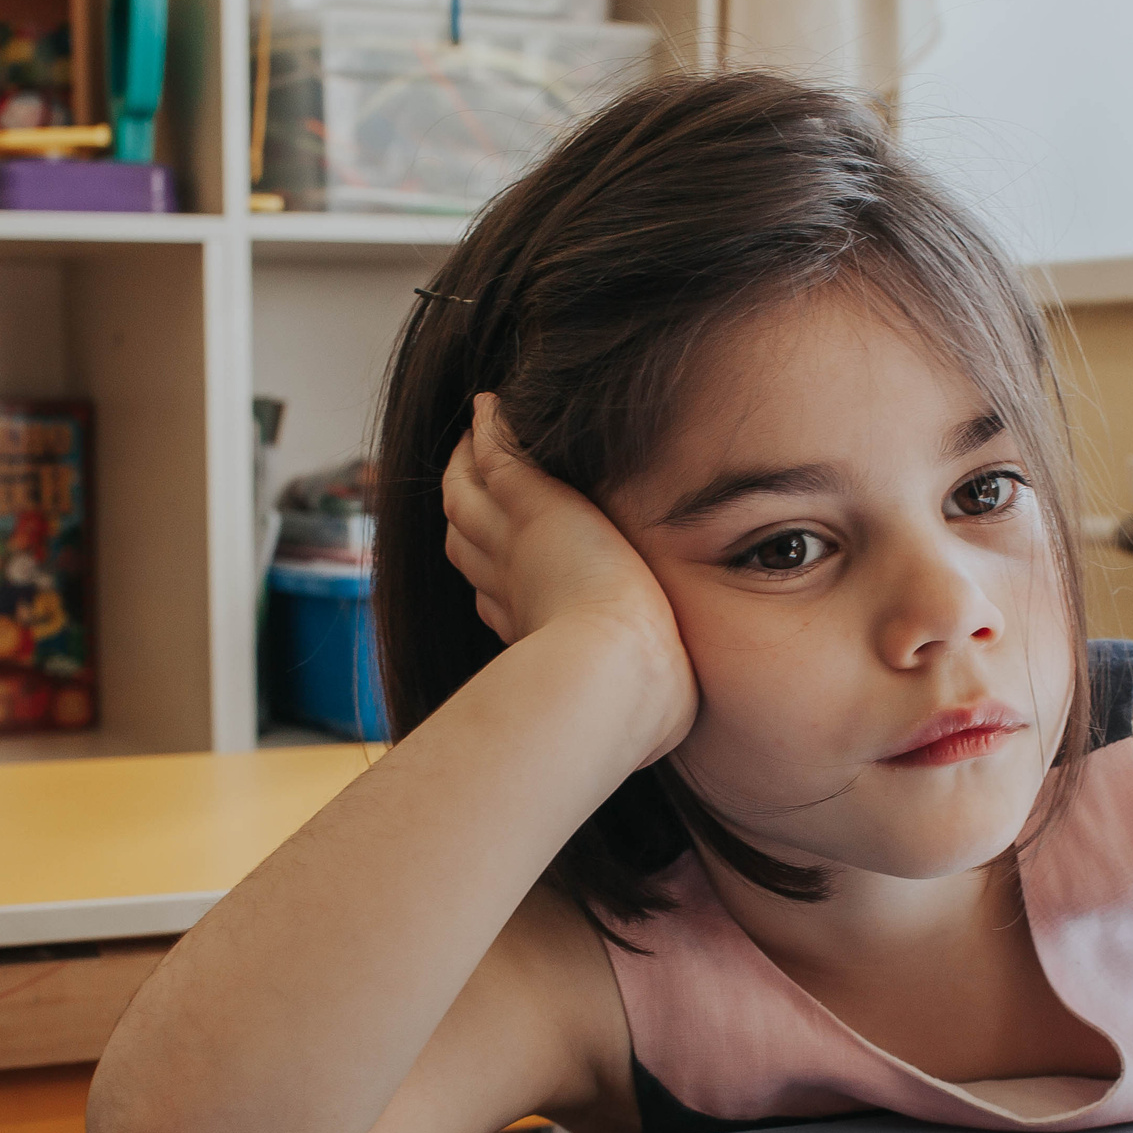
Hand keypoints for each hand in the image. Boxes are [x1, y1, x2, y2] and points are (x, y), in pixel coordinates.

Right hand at [441, 394, 695, 762]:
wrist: (613, 677)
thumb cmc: (633, 709)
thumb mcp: (637, 711)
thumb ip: (644, 705)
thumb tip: (666, 727)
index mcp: (531, 630)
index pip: (499, 592)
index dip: (494, 576)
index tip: (499, 568)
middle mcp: (508, 584)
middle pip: (470, 539)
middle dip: (468, 516)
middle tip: (467, 488)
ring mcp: (513, 541)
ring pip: (468, 495)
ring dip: (466, 467)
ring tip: (468, 441)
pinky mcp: (532, 504)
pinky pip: (496, 454)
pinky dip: (487, 429)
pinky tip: (487, 405)